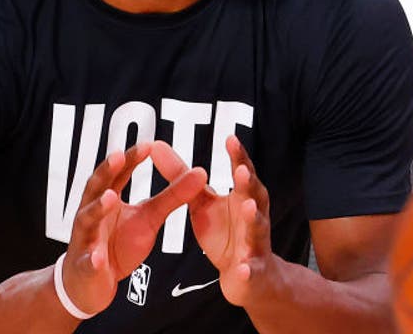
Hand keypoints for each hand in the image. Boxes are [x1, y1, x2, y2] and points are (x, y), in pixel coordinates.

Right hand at [61, 142, 207, 316]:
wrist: (93, 281)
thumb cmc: (118, 244)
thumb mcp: (149, 218)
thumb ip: (172, 196)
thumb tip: (200, 172)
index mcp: (108, 197)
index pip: (118, 173)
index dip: (130, 159)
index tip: (147, 145)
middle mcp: (92, 212)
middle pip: (97, 187)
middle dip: (106, 172)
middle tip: (118, 157)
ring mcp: (86, 238)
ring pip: (88, 220)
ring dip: (98, 208)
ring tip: (110, 198)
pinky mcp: (86, 265)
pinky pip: (89, 262)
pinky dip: (93, 259)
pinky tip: (98, 257)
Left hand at [153, 136, 278, 306]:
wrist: (247, 275)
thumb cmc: (226, 232)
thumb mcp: (201, 203)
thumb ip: (182, 177)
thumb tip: (156, 145)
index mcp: (243, 196)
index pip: (241, 171)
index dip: (237, 156)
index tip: (230, 138)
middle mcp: (253, 215)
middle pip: (253, 195)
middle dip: (248, 182)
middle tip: (241, 169)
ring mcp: (255, 242)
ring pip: (256, 228)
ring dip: (253, 218)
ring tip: (248, 206)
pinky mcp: (251, 269)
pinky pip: (249, 269)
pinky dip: (246, 269)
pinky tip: (241, 268)